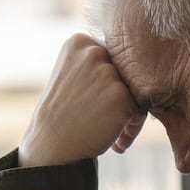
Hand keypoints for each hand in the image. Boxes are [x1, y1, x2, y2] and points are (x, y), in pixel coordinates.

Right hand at [19, 33, 144, 167]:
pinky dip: (131, 126)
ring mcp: (108, 73)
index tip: (90, 99)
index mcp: (78, 42)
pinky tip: (114, 139)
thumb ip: (94, 63)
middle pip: (123, 71)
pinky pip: (139, 109)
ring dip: (127, 110)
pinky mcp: (121, 96)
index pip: (108, 57)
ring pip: (133, 90)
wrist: (51, 146)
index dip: (104, 82)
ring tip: (105, 128)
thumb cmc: (61, 114)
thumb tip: (131, 57)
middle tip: (99, 116)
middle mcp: (93, 52)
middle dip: (117, 94)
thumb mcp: (70, 74)